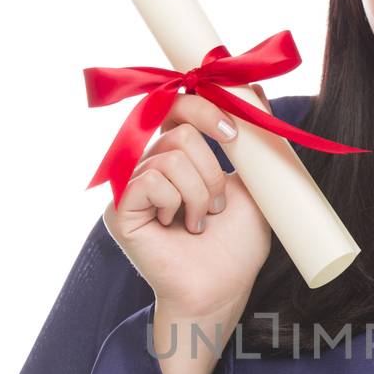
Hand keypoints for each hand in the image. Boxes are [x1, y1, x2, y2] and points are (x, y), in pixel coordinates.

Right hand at [103, 81, 273, 318]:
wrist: (223, 289)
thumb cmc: (236, 245)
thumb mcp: (254, 184)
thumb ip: (250, 139)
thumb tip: (253, 84)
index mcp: (176, 154)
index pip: (180, 107)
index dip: (206, 109)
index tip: (234, 137)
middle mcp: (148, 164)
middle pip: (179, 126)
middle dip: (211, 167)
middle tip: (217, 204)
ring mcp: (130, 186)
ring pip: (171, 156)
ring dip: (200, 193)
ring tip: (199, 222)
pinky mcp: (119, 209)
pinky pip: (151, 180)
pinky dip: (176, 203)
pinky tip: (175, 227)